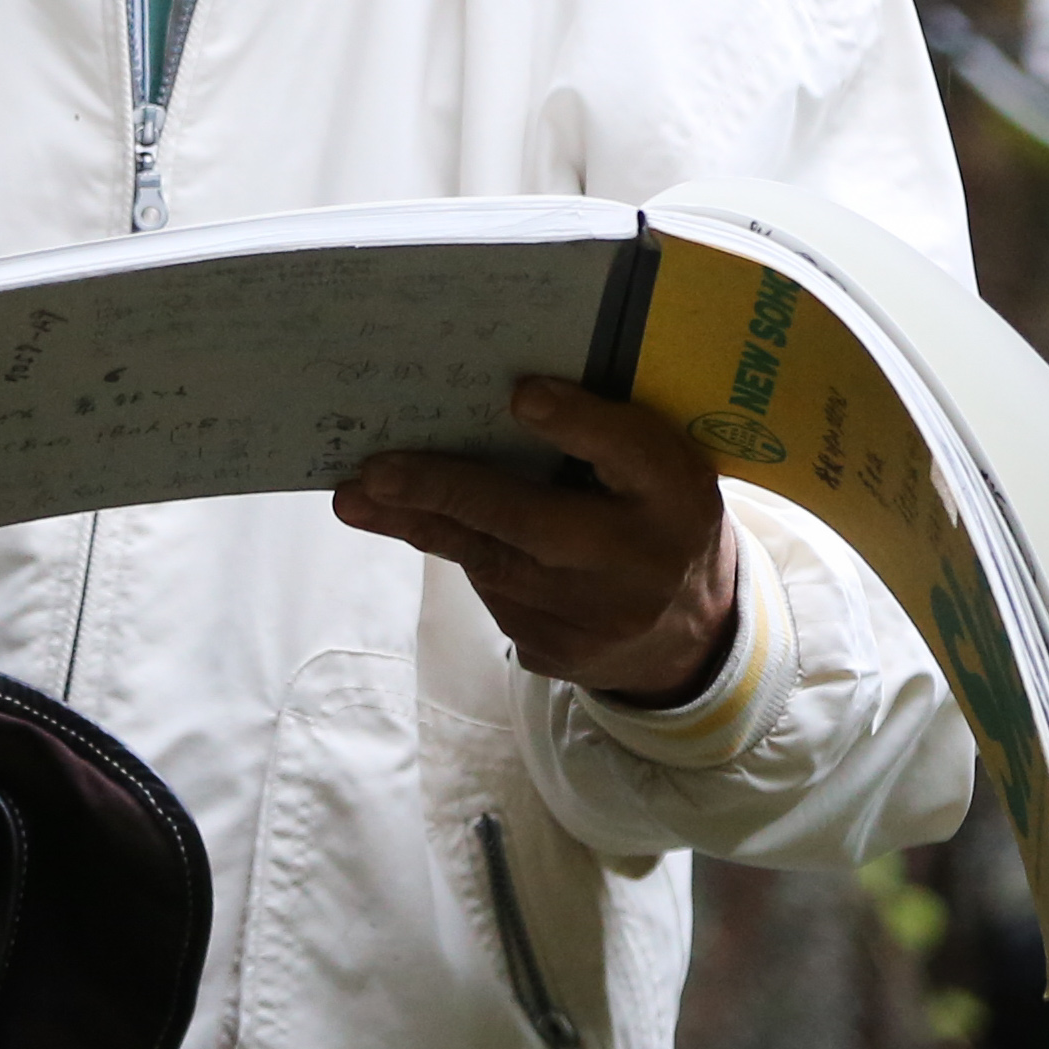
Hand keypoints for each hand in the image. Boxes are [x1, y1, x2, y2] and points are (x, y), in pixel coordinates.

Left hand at [336, 378, 742, 703]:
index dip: (578, 424)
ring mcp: (596, 619)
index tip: (521, 394)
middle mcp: (639, 562)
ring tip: (358, 498)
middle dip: (446, 493)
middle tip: (376, 473)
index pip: (630, 452)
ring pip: (492, 564)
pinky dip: (462, 556)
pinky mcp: (558, 654)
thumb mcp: (658, 470)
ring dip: (420, 525)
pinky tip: (428, 528)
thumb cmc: (655, 517)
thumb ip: (602, 436)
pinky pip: (496, 597)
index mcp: (675, 494)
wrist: (690, 637)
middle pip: (532, 522)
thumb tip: (501, 394)